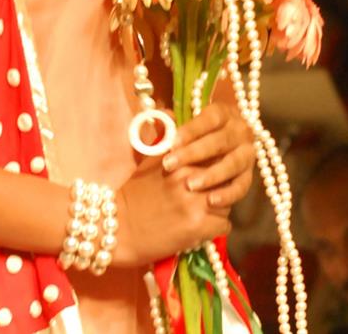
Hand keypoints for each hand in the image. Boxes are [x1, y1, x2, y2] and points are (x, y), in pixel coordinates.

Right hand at [115, 154, 231, 266]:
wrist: (119, 227)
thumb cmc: (135, 193)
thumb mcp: (151, 160)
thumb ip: (171, 143)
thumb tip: (178, 119)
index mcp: (181, 159)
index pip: (216, 155)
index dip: (214, 164)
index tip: (210, 172)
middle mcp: (191, 178)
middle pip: (226, 177)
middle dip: (220, 185)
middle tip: (208, 195)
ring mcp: (196, 202)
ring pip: (228, 201)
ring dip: (219, 208)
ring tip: (202, 212)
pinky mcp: (198, 227)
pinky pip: (225, 225)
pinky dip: (215, 228)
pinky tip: (200, 228)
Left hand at [161, 102, 254, 208]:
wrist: (215, 152)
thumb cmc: (193, 137)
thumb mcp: (184, 127)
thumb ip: (170, 125)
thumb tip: (158, 123)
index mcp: (223, 113)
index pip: (209, 119)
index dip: (191, 130)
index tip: (172, 143)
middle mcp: (239, 131)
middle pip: (220, 141)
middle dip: (194, 153)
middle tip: (170, 164)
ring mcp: (247, 153)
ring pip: (232, 164)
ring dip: (211, 175)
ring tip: (190, 185)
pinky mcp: (248, 176)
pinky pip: (241, 186)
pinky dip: (227, 194)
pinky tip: (211, 200)